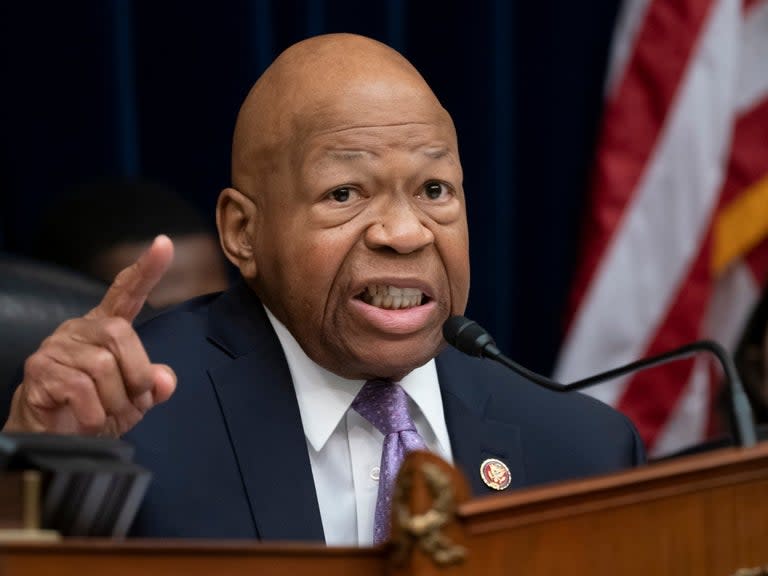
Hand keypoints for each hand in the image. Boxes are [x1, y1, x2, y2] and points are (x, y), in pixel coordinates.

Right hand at [3, 235, 177, 436]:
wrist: (54, 438)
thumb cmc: (96, 410)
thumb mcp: (135, 399)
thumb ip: (154, 385)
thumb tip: (163, 381)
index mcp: (106, 327)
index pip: (127, 291)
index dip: (147, 269)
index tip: (164, 244)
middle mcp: (79, 328)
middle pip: (120, 335)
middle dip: (136, 374)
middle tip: (133, 400)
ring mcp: (56, 346)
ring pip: (102, 366)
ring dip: (115, 400)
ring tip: (106, 413)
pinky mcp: (39, 369)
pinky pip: (80, 389)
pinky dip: (95, 414)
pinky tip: (88, 421)